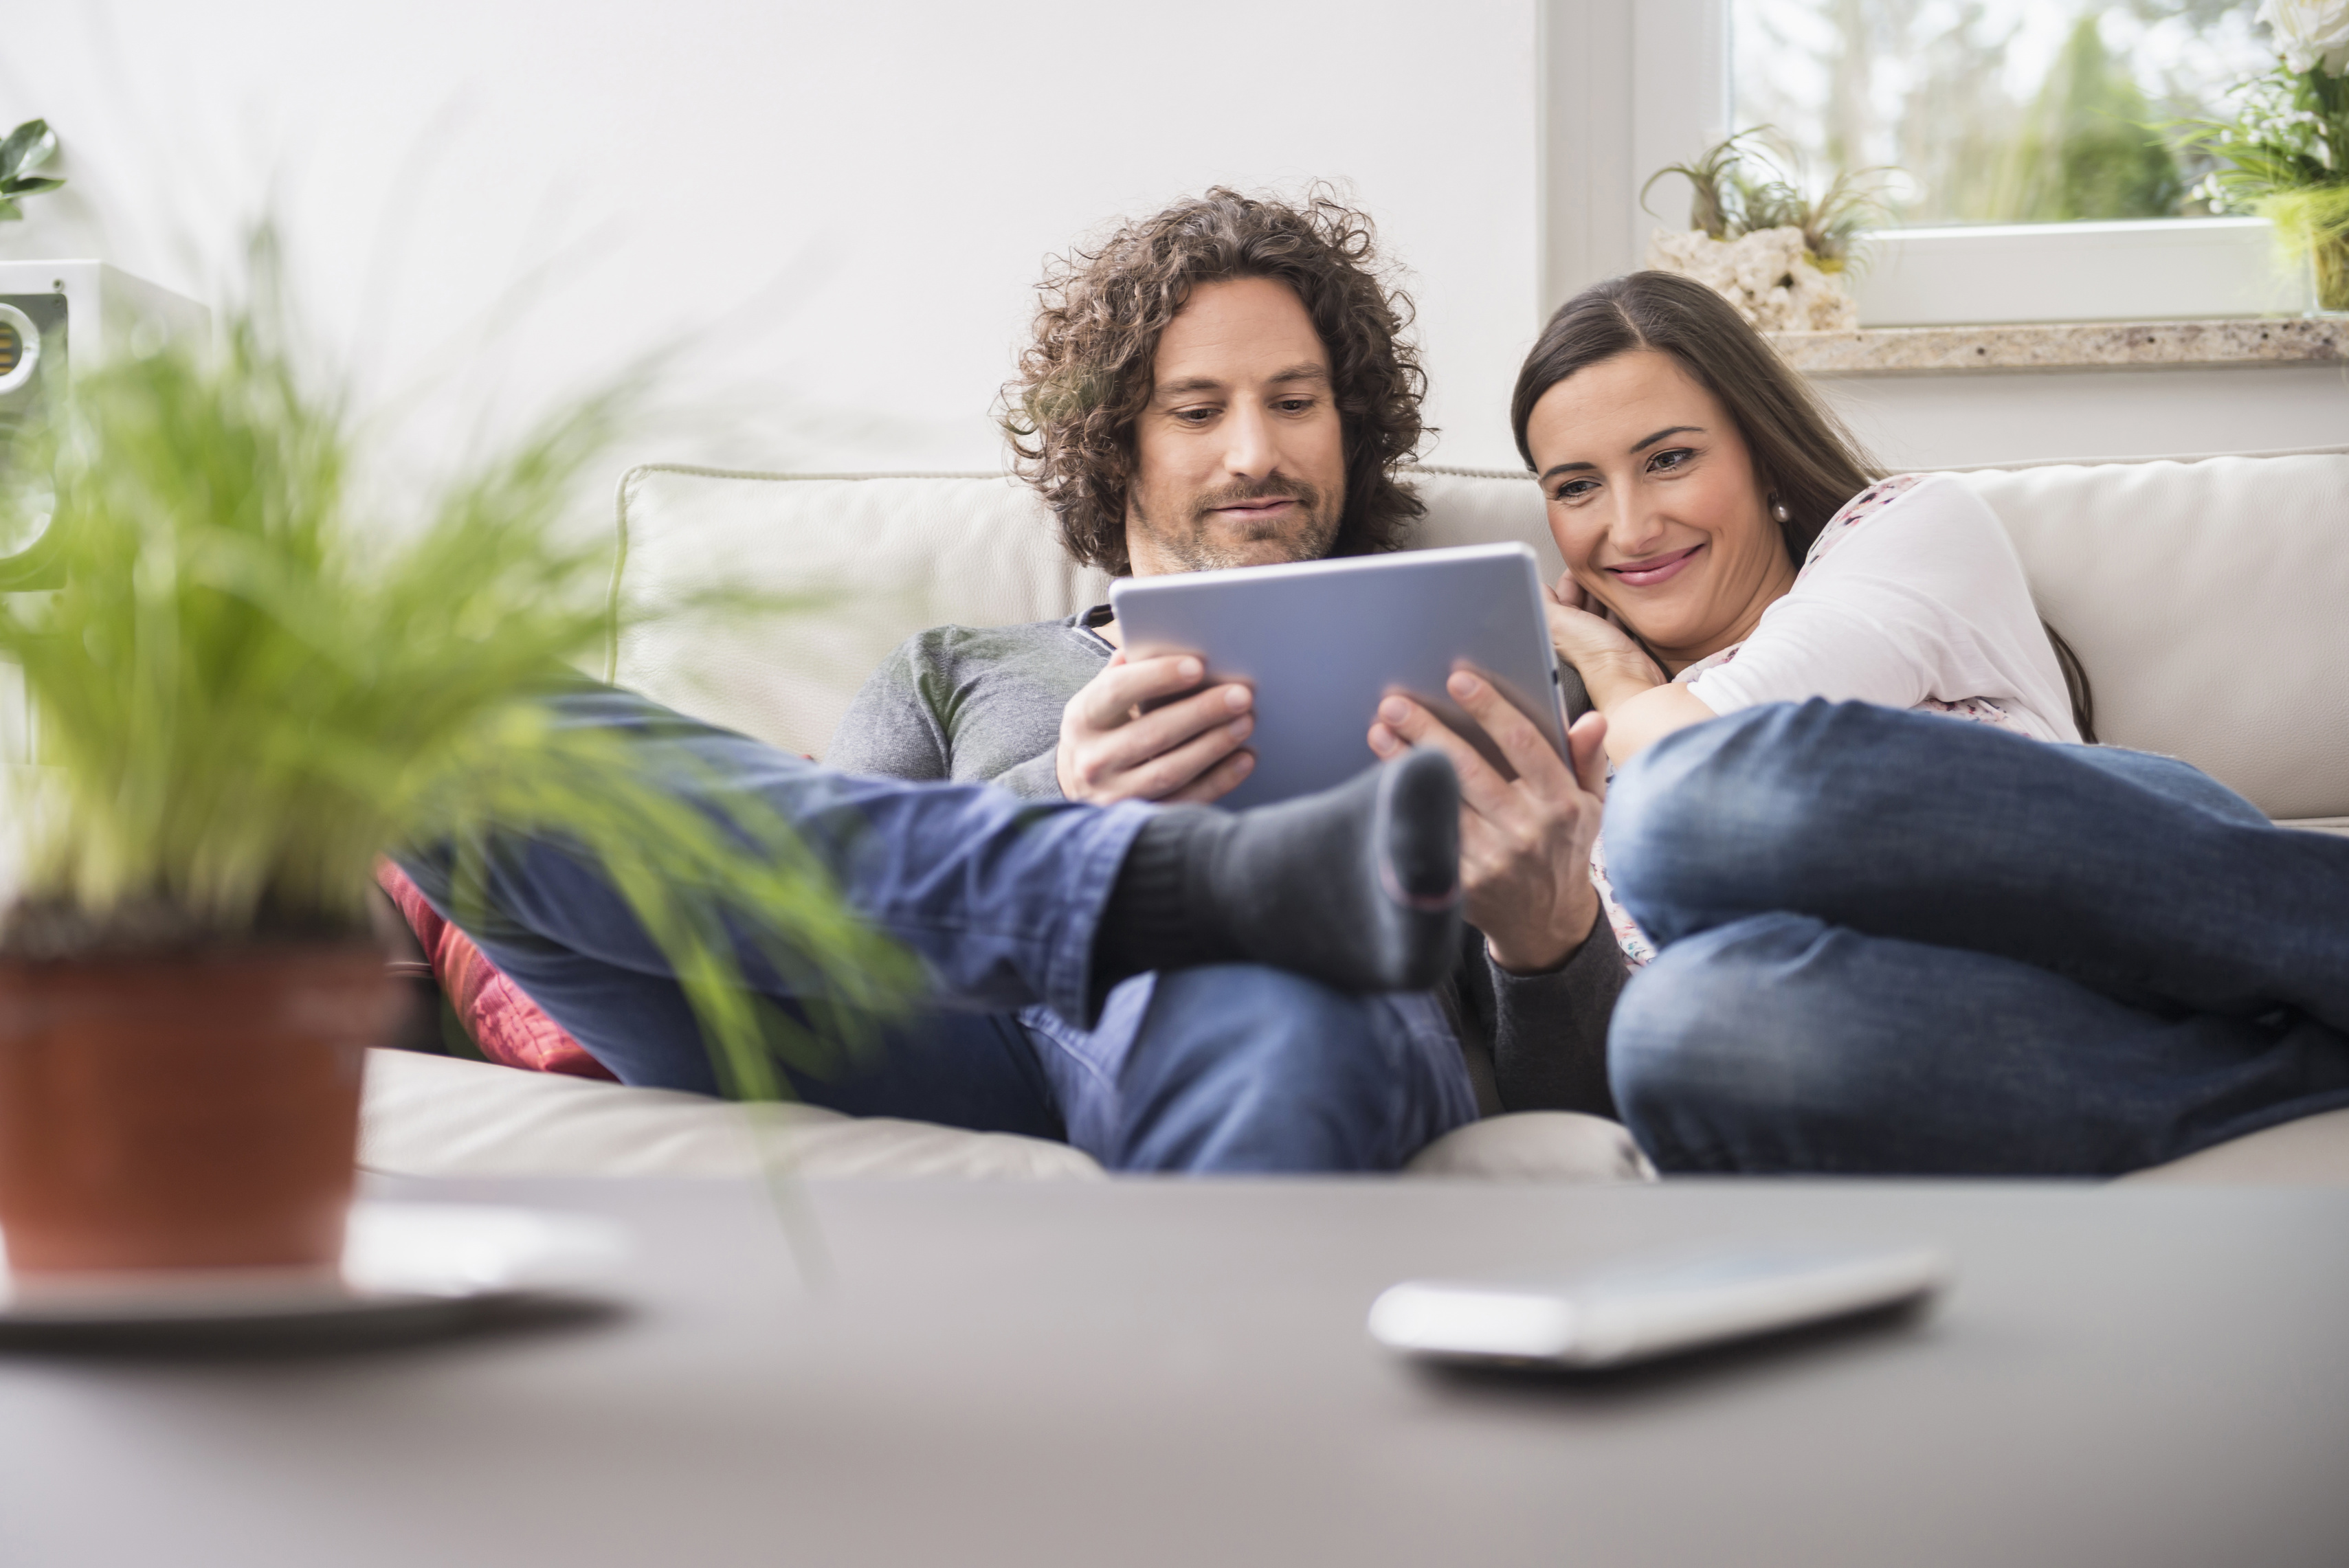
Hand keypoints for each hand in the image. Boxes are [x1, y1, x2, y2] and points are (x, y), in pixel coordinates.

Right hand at [1055, 650, 1256, 803]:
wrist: (1077, 788)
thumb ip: (1124, 672)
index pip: (1117, 691)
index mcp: (1082, 719)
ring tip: (1246, 722)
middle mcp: (1093, 760)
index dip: (1157, 677)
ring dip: (1213, 745)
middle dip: (1200, 712)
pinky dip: (1218, 782)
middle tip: (1240, 694)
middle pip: (1152, 733)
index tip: (1198, 666)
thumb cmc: (1101, 731)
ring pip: (1170, 770)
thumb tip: (1158, 641)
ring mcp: (1115, 795)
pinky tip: (1243, 759)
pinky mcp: (1139, 818)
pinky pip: (1184, 802)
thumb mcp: (1098, 700)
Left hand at [1367, 668, 1610, 973]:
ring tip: (1380, 732)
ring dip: (1403, 766)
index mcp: (1562, 804)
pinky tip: (1381, 784)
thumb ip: (1585, 759)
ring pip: (1440, 802)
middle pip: (1469, 770)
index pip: (1524, 744)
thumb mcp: (1590, 805)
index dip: (1490, 708)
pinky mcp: (1463, 886)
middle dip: (1429, 731)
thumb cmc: (1562, 848)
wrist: (1545, 923)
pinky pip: (1427, 836)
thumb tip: (1592, 719)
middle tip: (1396, 703)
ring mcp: (1493, 861)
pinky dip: (1402, 808)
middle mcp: (1528, 832)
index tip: (1458, 679)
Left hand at [1544, 571, 1663, 709]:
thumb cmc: (1593, 653)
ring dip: (1605, 590)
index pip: (1558, 592)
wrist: (1626, 675)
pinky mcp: (1617, 638)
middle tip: (1600, 563)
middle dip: (1588, 579)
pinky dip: (1620, 603)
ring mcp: (1597, 634)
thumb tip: (1530, 587)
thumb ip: (1543, 602)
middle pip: (1580, 596)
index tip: (1579, 559)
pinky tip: (1625, 595)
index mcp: (1558, 625)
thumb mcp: (1559, 620)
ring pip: (1599, 604)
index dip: (1568, 575)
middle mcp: (1575, 630)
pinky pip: (1617, 614)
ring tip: (1613, 574)